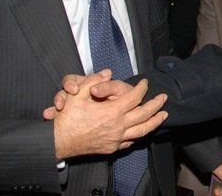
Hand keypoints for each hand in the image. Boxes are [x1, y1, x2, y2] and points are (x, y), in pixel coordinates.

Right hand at [49, 71, 168, 159]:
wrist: (58, 142)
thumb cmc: (67, 118)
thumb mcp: (77, 94)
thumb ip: (93, 81)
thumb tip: (107, 72)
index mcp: (112, 111)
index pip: (135, 97)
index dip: (142, 88)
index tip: (145, 82)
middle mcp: (118, 126)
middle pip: (144, 114)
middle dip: (156, 105)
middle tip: (164, 97)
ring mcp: (116, 139)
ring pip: (142, 131)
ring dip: (155, 122)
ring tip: (164, 115)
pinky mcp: (112, 148)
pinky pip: (131, 141)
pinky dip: (140, 134)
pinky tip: (143, 130)